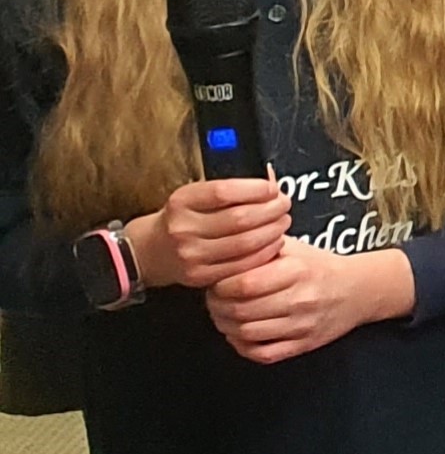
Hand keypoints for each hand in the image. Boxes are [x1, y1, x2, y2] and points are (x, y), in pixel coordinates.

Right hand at [136, 178, 289, 289]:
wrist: (150, 250)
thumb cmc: (183, 217)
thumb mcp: (195, 196)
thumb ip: (229, 188)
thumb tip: (270, 178)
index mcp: (182, 201)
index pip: (224, 192)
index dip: (255, 189)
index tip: (273, 188)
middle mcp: (183, 228)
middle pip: (240, 219)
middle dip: (272, 210)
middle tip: (284, 205)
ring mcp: (191, 254)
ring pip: (245, 243)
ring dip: (273, 231)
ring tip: (283, 221)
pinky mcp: (200, 275)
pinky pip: (242, 265)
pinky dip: (265, 252)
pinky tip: (274, 242)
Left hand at [204, 241, 409, 364]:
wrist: (359, 291)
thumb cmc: (318, 266)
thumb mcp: (292, 247)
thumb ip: (259, 247)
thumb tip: (222, 254)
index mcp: (296, 271)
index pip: (242, 284)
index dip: (220, 285)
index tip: (217, 281)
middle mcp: (300, 299)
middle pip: (239, 310)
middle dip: (217, 306)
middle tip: (215, 299)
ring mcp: (302, 326)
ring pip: (246, 333)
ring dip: (226, 325)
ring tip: (225, 314)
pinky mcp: (303, 345)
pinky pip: (263, 354)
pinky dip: (243, 347)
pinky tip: (240, 334)